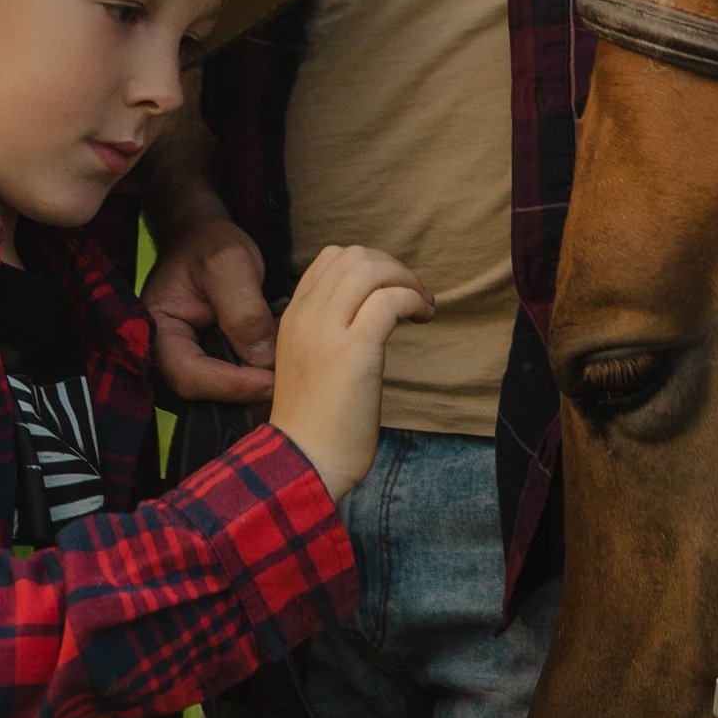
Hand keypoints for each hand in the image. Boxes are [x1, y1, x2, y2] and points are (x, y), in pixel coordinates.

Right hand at [145, 208, 278, 406]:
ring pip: (217, 400)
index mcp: (155, 332)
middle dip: (245, 396)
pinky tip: (280, 370)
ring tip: (287, 375)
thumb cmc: (209, 246)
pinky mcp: (206, 369)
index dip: (231, 386)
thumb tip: (263, 360)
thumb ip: (243, 309)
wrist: (204, 241)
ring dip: (253, 393)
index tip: (271, 381)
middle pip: (201, 397)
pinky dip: (254, 383)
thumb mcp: (229, 264)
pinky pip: (229, 389)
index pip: (189, 376)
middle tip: (287, 385)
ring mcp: (185, 367)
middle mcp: (164, 358)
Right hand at [269, 243, 431, 499]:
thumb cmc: (314, 425)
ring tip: (422, 306)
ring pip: (370, 270)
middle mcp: (306, 316)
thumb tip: (367, 316)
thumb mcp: (308, 364)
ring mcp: (327, 331)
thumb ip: (325, 335)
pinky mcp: (355, 350)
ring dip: (406, 280)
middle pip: (353, 256)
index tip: (390, 292)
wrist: (304, 461)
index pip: (330, 259)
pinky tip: (424, 317)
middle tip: (413, 296)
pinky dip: (413, 299)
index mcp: (293, 317)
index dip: (370, 266)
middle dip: (393, 268)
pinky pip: (389, 300)